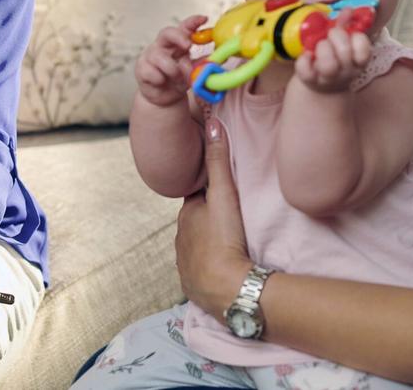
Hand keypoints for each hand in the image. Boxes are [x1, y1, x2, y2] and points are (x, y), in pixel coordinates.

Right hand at [135, 14, 208, 106]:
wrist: (164, 98)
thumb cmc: (178, 80)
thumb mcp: (192, 71)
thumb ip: (202, 63)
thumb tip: (217, 58)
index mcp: (176, 43)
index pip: (184, 28)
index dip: (193, 22)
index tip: (204, 19)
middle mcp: (162, 46)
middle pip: (167, 32)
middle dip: (178, 37)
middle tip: (189, 45)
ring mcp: (150, 56)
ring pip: (160, 56)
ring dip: (172, 69)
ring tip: (177, 78)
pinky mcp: (141, 69)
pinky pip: (151, 72)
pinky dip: (160, 79)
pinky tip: (161, 82)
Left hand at [176, 116, 253, 318]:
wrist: (227, 289)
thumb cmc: (224, 239)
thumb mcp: (224, 195)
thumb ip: (218, 161)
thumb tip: (211, 122)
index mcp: (187, 214)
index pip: (197, 197)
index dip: (208, 192)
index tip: (222, 190)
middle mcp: (181, 238)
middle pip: (197, 221)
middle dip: (209, 217)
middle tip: (231, 217)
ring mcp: (185, 263)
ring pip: (197, 245)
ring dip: (210, 242)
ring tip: (230, 242)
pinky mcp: (193, 284)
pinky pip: (200, 268)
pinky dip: (209, 265)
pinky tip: (223, 266)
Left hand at [294, 25, 371, 92]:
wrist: (321, 85)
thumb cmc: (335, 58)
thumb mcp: (343, 43)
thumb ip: (346, 26)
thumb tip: (349, 10)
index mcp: (357, 62)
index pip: (365, 51)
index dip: (357, 39)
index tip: (350, 34)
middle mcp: (345, 72)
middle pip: (345, 53)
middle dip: (336, 37)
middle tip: (330, 34)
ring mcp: (328, 78)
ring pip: (329, 65)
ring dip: (322, 49)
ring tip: (318, 45)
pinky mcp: (310, 81)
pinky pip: (306, 70)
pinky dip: (304, 59)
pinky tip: (306, 54)